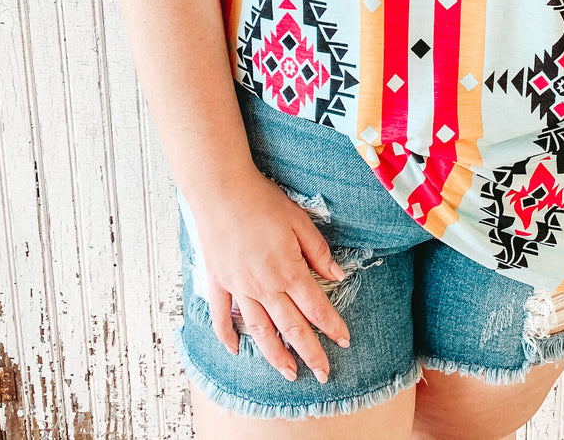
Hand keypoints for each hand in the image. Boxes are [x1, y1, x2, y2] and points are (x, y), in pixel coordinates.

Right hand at [195, 171, 351, 381]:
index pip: (316, 306)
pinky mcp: (218, 281)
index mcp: (288, 270)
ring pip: (260, 330)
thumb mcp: (299, 221)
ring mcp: (239, 286)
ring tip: (288, 373)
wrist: (221, 190)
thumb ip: (318, 252)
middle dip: (310, 352)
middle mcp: (264, 286)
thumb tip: (338, 276)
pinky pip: (222, 316)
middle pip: (291, 327)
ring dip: (275, 355)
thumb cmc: (262, 201)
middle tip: (323, 374)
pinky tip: (235, 351)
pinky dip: (227, 336)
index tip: (344, 341)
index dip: (332, 326)